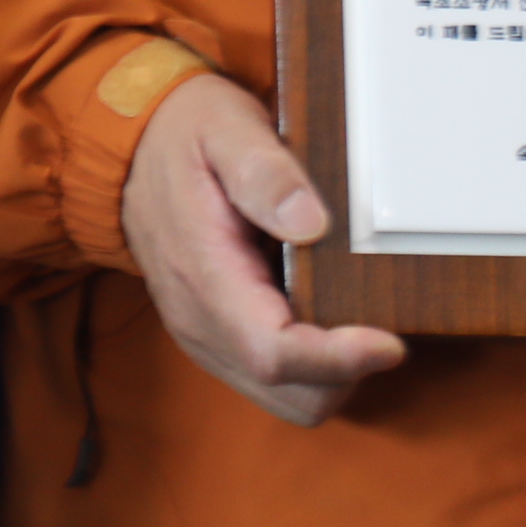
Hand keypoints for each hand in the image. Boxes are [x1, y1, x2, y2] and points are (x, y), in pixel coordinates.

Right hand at [116, 74, 406, 425]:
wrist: (134, 143)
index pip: (272, 352)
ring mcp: (200, 333)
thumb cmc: (185, 132)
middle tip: (378, 321)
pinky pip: (270, 382)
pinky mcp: (210, 337)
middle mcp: (195, 318)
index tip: (391, 342)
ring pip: (286, 399)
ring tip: (351, 318)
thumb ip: (265, 173)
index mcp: (200, 271)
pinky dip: (309, 367)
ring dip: (330, 374)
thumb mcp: (225, 127)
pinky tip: (320, 315)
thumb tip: (311, 224)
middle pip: (289, 393)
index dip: (338, 358)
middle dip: (346, 372)